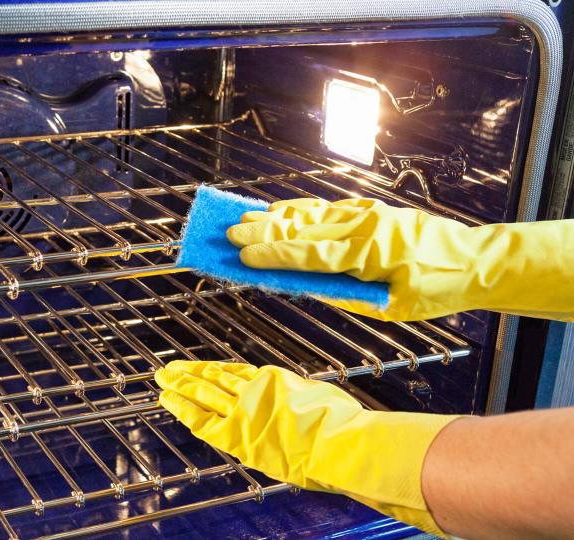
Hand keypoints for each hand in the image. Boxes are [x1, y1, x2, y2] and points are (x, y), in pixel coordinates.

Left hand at [155, 360, 458, 534]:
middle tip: (169, 369)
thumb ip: (303, 398)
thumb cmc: (341, 424)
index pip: (237, 373)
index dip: (216, 370)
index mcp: (275, 380)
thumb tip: (305, 401)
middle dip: (190, 374)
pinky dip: (182, 408)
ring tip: (162, 379)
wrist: (338, 440)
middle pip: (214, 379)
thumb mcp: (321, 398)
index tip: (203, 368)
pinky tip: (167, 401)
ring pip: (203, 393)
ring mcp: (243, 411)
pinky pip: (201, 419)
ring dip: (179, 386)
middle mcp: (254, 391)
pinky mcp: (235, 434)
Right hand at [226, 198, 573, 320]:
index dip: (273, 256)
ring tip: (243, 219)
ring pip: (311, 213)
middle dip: (263, 231)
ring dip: (275, 217)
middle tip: (229, 233)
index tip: (243, 257)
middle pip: (302, 227)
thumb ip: (344, 294)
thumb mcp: (388, 306)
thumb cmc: (434, 288)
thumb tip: (304, 286)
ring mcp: (366, 214)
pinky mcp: (369, 210)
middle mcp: (364, 226)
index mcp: (369, 252)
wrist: (474, 260)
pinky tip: (277, 213)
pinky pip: (326, 210)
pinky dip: (298, 212)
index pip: (309, 254)